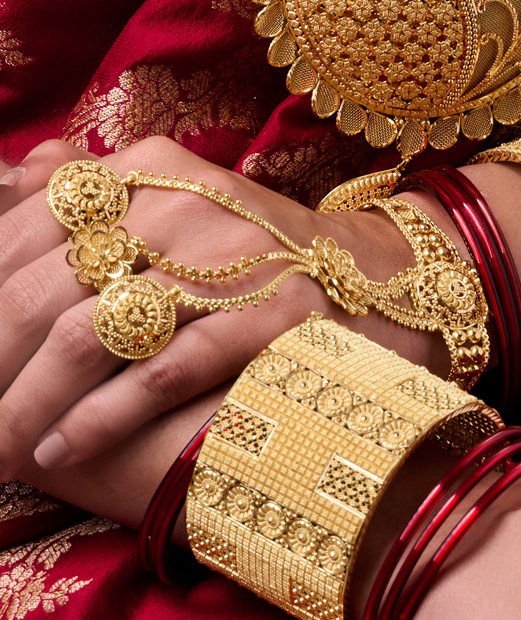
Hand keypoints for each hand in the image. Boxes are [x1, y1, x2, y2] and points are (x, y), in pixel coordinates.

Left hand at [0, 138, 444, 477]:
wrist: (383, 278)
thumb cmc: (266, 251)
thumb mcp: (186, 196)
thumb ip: (98, 185)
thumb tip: (17, 174)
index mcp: (150, 169)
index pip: (22, 226)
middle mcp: (181, 203)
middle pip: (41, 285)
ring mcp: (228, 259)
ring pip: (87, 333)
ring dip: (27, 402)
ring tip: (1, 449)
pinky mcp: (269, 317)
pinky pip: (162, 368)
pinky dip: (101, 416)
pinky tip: (60, 450)